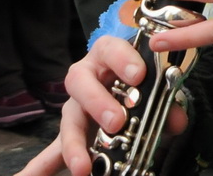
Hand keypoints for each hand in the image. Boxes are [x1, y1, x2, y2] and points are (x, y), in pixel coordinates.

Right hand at [16, 36, 155, 175]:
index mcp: (106, 57)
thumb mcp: (156, 86)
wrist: (130, 81)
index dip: (123, 59)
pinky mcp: (71, 134)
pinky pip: (49, 153)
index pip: (110, 48)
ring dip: (73, 145)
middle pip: (80, 83)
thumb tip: (176, 122)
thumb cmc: (141, 79)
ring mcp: (75, 107)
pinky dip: (37, 169)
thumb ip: (167, 103)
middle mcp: (85, 78)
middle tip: (116, 122)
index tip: (138, 75)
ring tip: (81, 168)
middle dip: (97, 103)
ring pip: (68, 121)